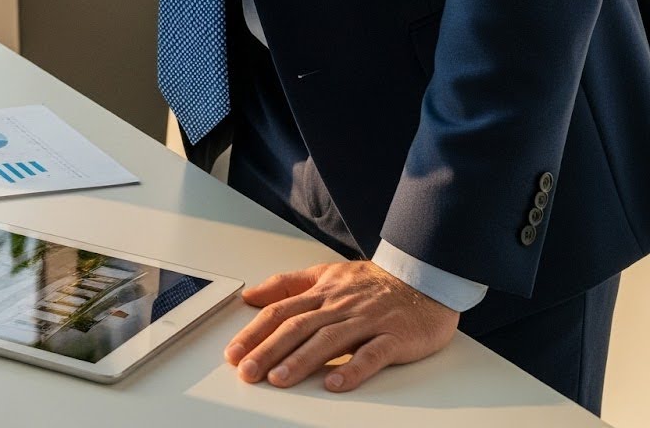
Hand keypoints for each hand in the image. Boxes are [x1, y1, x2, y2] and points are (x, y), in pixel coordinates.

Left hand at [224, 260, 458, 393]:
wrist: (423, 278)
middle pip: (297, 326)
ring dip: (302, 360)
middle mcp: (339, 305)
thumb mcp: (325, 274)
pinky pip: (371, 354)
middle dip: (268, 350)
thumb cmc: (372, 283)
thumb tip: (251, 295)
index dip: (255, 331)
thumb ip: (287, 285)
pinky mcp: (393, 337)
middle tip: (247, 372)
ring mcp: (366, 321)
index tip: (234, 352)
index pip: (280, 310)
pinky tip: (335, 383)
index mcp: (321, 292)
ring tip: (279, 379)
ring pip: (328, 339)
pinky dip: (353, 369)